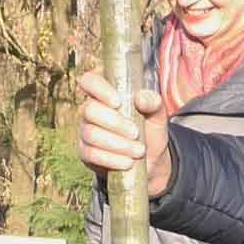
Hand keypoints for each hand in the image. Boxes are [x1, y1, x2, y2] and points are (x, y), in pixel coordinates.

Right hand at [74, 70, 174, 195]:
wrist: (151, 161)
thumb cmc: (150, 131)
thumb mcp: (158, 115)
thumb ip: (153, 102)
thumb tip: (140, 98)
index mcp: (106, 95)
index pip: (89, 81)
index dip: (99, 89)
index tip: (118, 102)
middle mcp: (91, 111)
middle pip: (89, 110)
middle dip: (115, 123)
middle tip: (136, 133)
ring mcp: (86, 132)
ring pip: (91, 134)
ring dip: (118, 144)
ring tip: (138, 151)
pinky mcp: (85, 153)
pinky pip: (91, 154)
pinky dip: (112, 159)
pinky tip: (128, 162)